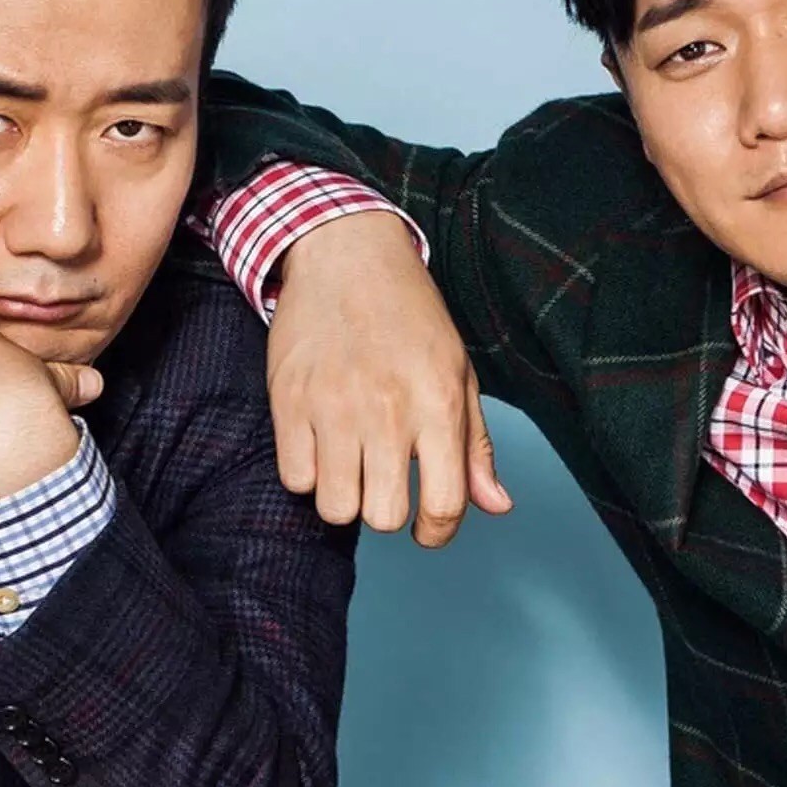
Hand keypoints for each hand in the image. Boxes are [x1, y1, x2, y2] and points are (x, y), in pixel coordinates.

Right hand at [270, 212, 512, 545]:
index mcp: (439, 403)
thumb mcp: (458, 371)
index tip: (428, 525)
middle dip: (387, 510)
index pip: (444, 504)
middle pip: (384, 516)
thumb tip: (496, 505)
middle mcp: (388, 409)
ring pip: (335, 507)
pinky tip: (319, 445)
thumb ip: (474, 445)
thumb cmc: (410, 316)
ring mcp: (334, 406)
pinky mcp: (290, 400)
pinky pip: (294, 478)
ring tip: (349, 462)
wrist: (347, 254)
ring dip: (344, 496)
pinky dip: (307, 473)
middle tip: (383, 480)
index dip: (437, 531)